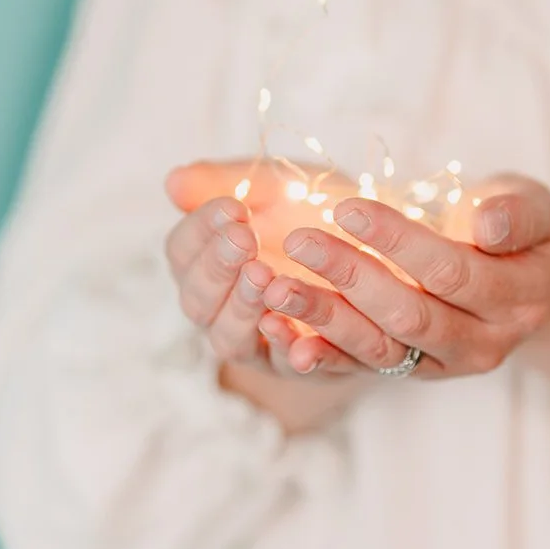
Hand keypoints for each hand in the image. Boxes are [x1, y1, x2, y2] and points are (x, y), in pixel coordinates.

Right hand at [164, 161, 375, 379]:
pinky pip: (283, 367)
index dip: (201, 230)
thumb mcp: (274, 185)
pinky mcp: (295, 366)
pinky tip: (293, 334)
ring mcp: (254, 342)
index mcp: (205, 262)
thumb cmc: (309, 210)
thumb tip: (173, 181)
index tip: (233, 206)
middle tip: (245, 239)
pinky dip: (287, 353)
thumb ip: (226, 181)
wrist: (375, 247)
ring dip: (242, 309)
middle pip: (197, 301)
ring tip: (264, 277)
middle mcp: (220, 308)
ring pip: (229, 339)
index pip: (182, 252)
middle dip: (217, 268)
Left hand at [263, 175, 549, 376]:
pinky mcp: (414, 371)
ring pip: (380, 348)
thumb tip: (487, 223)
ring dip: (324, 319)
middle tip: (298, 242)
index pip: (450, 272)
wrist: (534, 285)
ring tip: (273, 288)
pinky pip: (363, 368)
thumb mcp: (537, 208)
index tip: (348, 209)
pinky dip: (319, 353)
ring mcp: (446, 365)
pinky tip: (277, 332)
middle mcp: (485, 344)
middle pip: (409, 315)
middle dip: (350, 277)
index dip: (398, 242)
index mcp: (519, 299)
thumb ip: (518, 213)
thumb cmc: (527, 233)